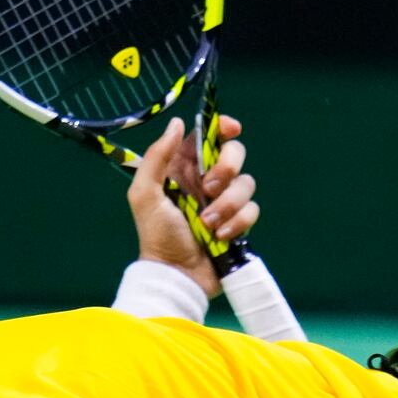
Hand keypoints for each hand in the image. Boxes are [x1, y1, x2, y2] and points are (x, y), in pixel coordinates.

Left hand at [127, 115, 257, 296]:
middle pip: (235, 154)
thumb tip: (178, 123)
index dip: (224, 128)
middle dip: (228, 167)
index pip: (208, 137)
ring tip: (207, 223)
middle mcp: (206, 181)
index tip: (233, 129)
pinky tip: (220, 236)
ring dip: (228, 203)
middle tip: (209, 188)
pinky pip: (252, 210)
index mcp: (183, 168)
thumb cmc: (156, 235)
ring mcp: (224, 201)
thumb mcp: (145, 194)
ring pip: (246, 183)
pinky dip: (237, 222)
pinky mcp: (238, 222)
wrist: (176, 274)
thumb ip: (157, 157)